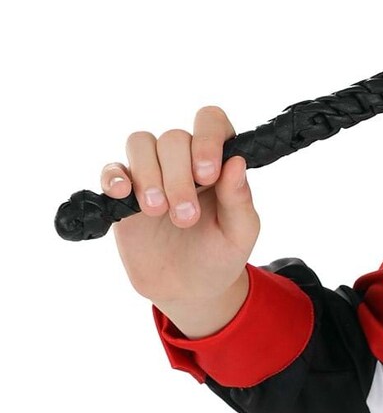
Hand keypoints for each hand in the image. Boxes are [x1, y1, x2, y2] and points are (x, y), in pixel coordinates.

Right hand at [101, 104, 258, 327]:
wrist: (187, 290)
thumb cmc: (219, 255)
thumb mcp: (240, 233)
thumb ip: (240, 199)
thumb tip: (236, 162)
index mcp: (217, 162)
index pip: (211, 122)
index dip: (207, 139)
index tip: (208, 175)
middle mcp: (183, 161)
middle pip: (173, 138)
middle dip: (178, 177)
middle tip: (186, 217)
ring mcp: (151, 173)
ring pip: (141, 143)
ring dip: (148, 175)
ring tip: (157, 211)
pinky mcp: (124, 194)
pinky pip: (112, 169)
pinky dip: (114, 177)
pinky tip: (123, 195)